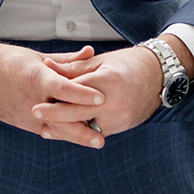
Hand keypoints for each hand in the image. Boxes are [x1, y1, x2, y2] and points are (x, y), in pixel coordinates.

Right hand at [0, 35, 106, 148]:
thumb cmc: (10, 61)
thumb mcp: (38, 56)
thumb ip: (67, 60)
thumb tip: (91, 53)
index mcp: (35, 77)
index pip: (62, 88)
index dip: (82, 94)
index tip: (101, 97)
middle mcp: (30, 98)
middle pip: (59, 118)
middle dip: (82, 130)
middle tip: (101, 139)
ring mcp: (24, 113)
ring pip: (53, 129)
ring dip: (74, 136)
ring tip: (95, 141)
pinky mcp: (20, 122)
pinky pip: (43, 130)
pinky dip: (59, 132)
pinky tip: (75, 136)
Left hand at [35, 43, 164, 139]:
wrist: (158, 76)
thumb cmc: (126, 64)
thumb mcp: (99, 61)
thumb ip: (72, 67)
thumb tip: (47, 65)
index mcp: (107, 81)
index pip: (76, 91)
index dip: (56, 95)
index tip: (37, 98)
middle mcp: (115, 102)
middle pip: (78, 112)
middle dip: (55, 115)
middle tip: (35, 113)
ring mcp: (120, 117)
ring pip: (87, 127)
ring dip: (67, 129)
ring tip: (46, 129)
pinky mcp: (122, 126)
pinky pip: (97, 132)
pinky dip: (82, 132)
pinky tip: (66, 132)